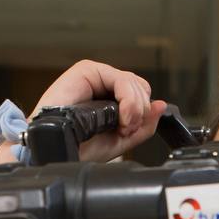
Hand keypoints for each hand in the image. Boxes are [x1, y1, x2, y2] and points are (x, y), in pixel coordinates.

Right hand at [0, 59, 168, 168]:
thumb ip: (143, 125)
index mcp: (110, 98)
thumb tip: (161, 105)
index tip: (130, 131)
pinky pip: (122, 79)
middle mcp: (104, 84)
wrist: (57, 148)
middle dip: (140, 112)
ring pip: (135, 83)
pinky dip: (128, 101)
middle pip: (142, 87)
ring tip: (120, 125)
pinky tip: (120, 116)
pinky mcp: (87, 70)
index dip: (143, 113)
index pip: (142, 95)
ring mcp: (96, 76)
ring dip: (135, 109)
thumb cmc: (79, 146)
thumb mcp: (121, 140)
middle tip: (125, 129)